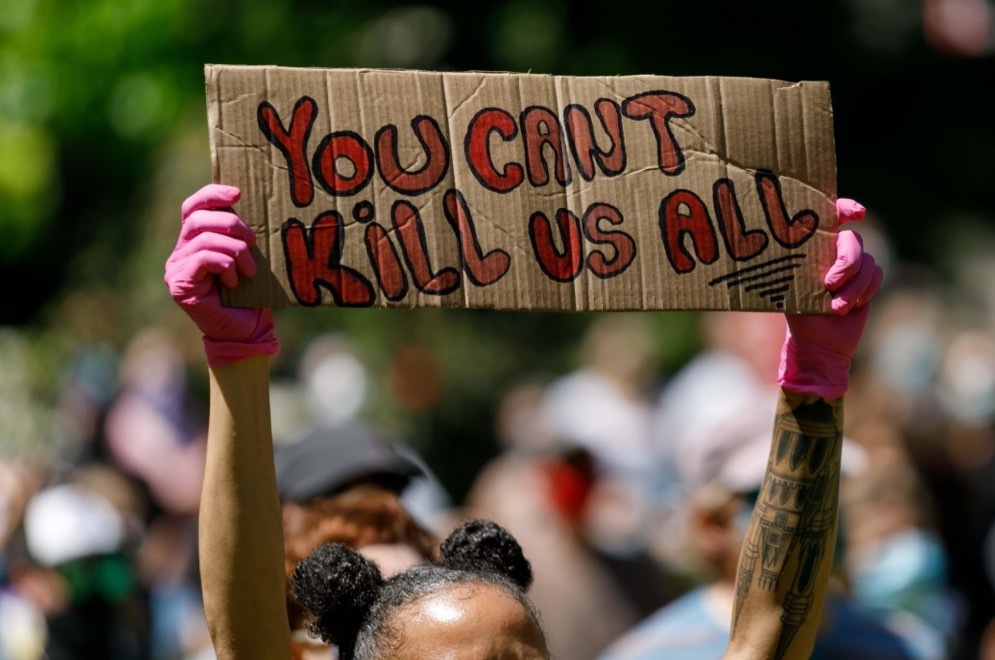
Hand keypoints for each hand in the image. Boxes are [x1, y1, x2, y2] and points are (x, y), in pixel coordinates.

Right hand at [164, 184, 278, 366]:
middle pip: (198, 219)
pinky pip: (204, 258)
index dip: (212, 194)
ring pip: (204, 239)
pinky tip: (234, 282)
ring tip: (249, 271)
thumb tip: (248, 203)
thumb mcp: (246, 257)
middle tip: (253, 242)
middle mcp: (179, 253)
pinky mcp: (180, 285)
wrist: (245, 331)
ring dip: (235, 251)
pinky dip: (225, 265)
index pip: (193, 207)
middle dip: (231, 224)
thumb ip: (238, 235)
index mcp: (193, 242)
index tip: (238, 192)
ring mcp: (176, 269)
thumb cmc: (249, 294)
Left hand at [778, 199, 882, 398]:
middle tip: (829, 285)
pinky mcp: (868, 279)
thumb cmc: (799, 314)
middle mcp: (833, 250)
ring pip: (866, 261)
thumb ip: (801, 266)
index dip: (845, 208)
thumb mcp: (794, 287)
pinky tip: (849, 307)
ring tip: (835, 309)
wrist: (818, 342)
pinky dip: (864, 292)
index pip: (830, 216)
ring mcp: (852, 264)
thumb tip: (792, 245)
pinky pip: (876, 274)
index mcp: (812, 246)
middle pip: (852, 241)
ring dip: (853, 288)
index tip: (856, 215)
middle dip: (845, 264)